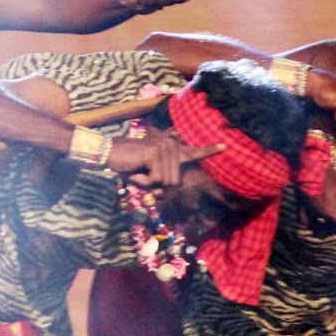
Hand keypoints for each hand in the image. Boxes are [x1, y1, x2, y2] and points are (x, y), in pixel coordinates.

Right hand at [104, 130, 221, 187]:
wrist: (110, 152)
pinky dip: (144, 181)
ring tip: (139, 171)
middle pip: (175, 180)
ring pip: (166, 181)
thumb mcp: (149, 174)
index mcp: (172, 147)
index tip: (225, 146)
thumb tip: (166, 191)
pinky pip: (157, 180)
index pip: (194, 151)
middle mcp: (171, 144)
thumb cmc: (129, 165)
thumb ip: (162, 182)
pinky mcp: (155, 153)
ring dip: (150, 183)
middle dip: (157, 186)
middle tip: (142, 175)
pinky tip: (136, 170)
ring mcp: (164, 147)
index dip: (209, 150)